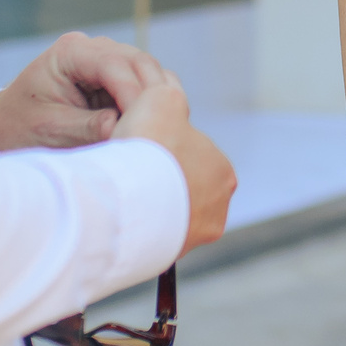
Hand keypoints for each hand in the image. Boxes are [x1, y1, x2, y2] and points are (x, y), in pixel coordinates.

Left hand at [0, 31, 167, 150]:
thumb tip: (124, 128)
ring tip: (157, 131)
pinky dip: (149, 105)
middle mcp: (91, 48)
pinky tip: (151, 127)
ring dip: (154, 100)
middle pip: (138, 62)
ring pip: (146, 72)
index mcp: (69, 51)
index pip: (115, 63)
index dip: (134, 91)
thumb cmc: (21, 128)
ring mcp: (104, 60)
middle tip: (159, 129)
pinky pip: (141, 86)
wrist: (6, 129)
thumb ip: (88, 127)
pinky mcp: (113, 79)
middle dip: (150, 95)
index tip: (144, 123)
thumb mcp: (51, 130)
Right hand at [116, 77, 237, 259]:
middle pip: (180, 188)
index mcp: (223, 173)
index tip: (141, 148)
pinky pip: (151, 236)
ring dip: (148, 206)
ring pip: (166, 214)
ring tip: (123, 195)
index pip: (192, 157)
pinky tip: (122, 215)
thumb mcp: (162, 98)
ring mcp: (194, 236)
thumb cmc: (150, 143)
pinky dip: (139, 227)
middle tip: (130, 173)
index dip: (163, 148)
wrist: (131, 193)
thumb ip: (167, 93)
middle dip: (158, 181)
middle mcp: (217, 209)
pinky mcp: (169, 256)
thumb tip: (163, 90)